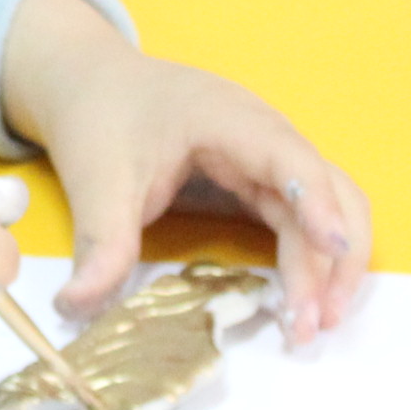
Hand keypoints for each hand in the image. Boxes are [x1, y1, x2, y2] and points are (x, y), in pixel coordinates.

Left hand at [0, 0, 372, 344]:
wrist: (93, 84)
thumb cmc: (102, 117)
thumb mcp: (96, 179)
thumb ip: (100, 242)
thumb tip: (77, 306)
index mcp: (227, 118)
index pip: (290, 160)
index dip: (316, 202)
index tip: (333, 247)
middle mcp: (265, 132)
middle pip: (329, 190)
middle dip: (330, 257)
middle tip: (310, 325)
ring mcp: (269, 155)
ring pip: (331, 204)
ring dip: (333, 261)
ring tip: (317, 321)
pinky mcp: (262, 177)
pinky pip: (306, 214)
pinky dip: (314, 255)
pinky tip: (302, 296)